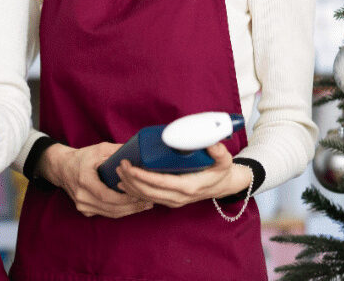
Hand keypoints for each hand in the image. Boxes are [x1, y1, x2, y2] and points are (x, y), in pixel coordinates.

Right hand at [41, 143, 153, 218]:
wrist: (62, 168)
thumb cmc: (82, 157)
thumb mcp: (99, 149)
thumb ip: (117, 151)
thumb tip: (139, 152)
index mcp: (84, 180)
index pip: (106, 195)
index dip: (125, 198)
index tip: (141, 195)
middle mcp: (81, 196)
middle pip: (111, 208)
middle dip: (132, 206)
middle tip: (150, 201)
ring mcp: (81, 205)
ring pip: (110, 214)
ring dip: (129, 211)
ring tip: (145, 204)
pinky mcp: (84, 211)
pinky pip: (106, 214)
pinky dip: (120, 211)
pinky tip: (133, 206)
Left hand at [116, 143, 251, 207]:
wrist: (223, 185)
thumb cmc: (221, 170)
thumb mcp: (224, 160)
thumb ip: (219, 151)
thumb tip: (211, 142)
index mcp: (188, 187)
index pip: (161, 183)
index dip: (143, 176)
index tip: (130, 166)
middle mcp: (179, 197)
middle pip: (149, 191)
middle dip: (131, 179)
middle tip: (120, 165)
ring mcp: (174, 201)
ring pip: (146, 197)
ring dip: (130, 186)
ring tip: (118, 172)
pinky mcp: (170, 201)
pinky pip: (149, 198)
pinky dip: (135, 192)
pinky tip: (124, 183)